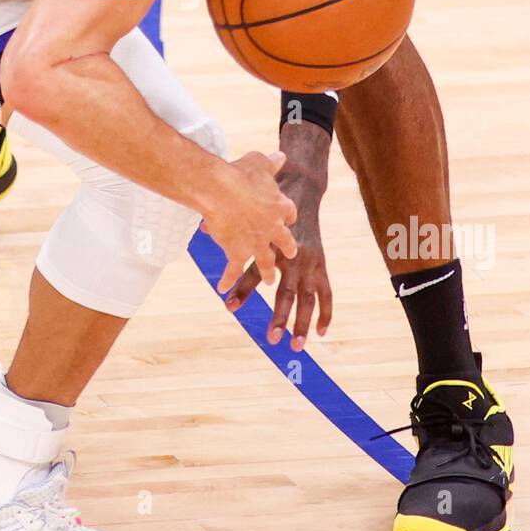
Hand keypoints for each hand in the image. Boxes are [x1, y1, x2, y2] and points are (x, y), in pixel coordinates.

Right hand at [200, 152, 296, 293]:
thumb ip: (272, 162)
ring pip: (265, 261)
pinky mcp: (237, 252)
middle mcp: (272, 228)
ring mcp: (256, 243)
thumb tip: (281, 155)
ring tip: (268, 280)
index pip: (289, 214)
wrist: (220, 190)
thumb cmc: (240, 173)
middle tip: (290, 254)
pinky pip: (234, 269)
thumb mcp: (260, 163)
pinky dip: (228, 278)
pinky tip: (223, 287)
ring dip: (266, 272)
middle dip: (287, 248)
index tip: (286, 216)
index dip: (286, 215)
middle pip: (284, 242)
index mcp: (281, 206)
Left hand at [224, 166, 331, 350]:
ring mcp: (310, 262)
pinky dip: (325, 312)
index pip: (254, 271)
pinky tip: (321, 332)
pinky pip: (326, 292)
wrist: (301, 186)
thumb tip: (203, 229)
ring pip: (307, 297)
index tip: (227, 305)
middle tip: (270, 339)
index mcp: (273, 245)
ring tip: (295, 345)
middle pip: (286, 292)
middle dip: (279, 316)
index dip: (241, 289)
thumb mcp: (248, 209)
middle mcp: (293, 257)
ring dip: (302, 322)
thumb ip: (229, 223)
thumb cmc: (268, 200)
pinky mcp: (321, 264)